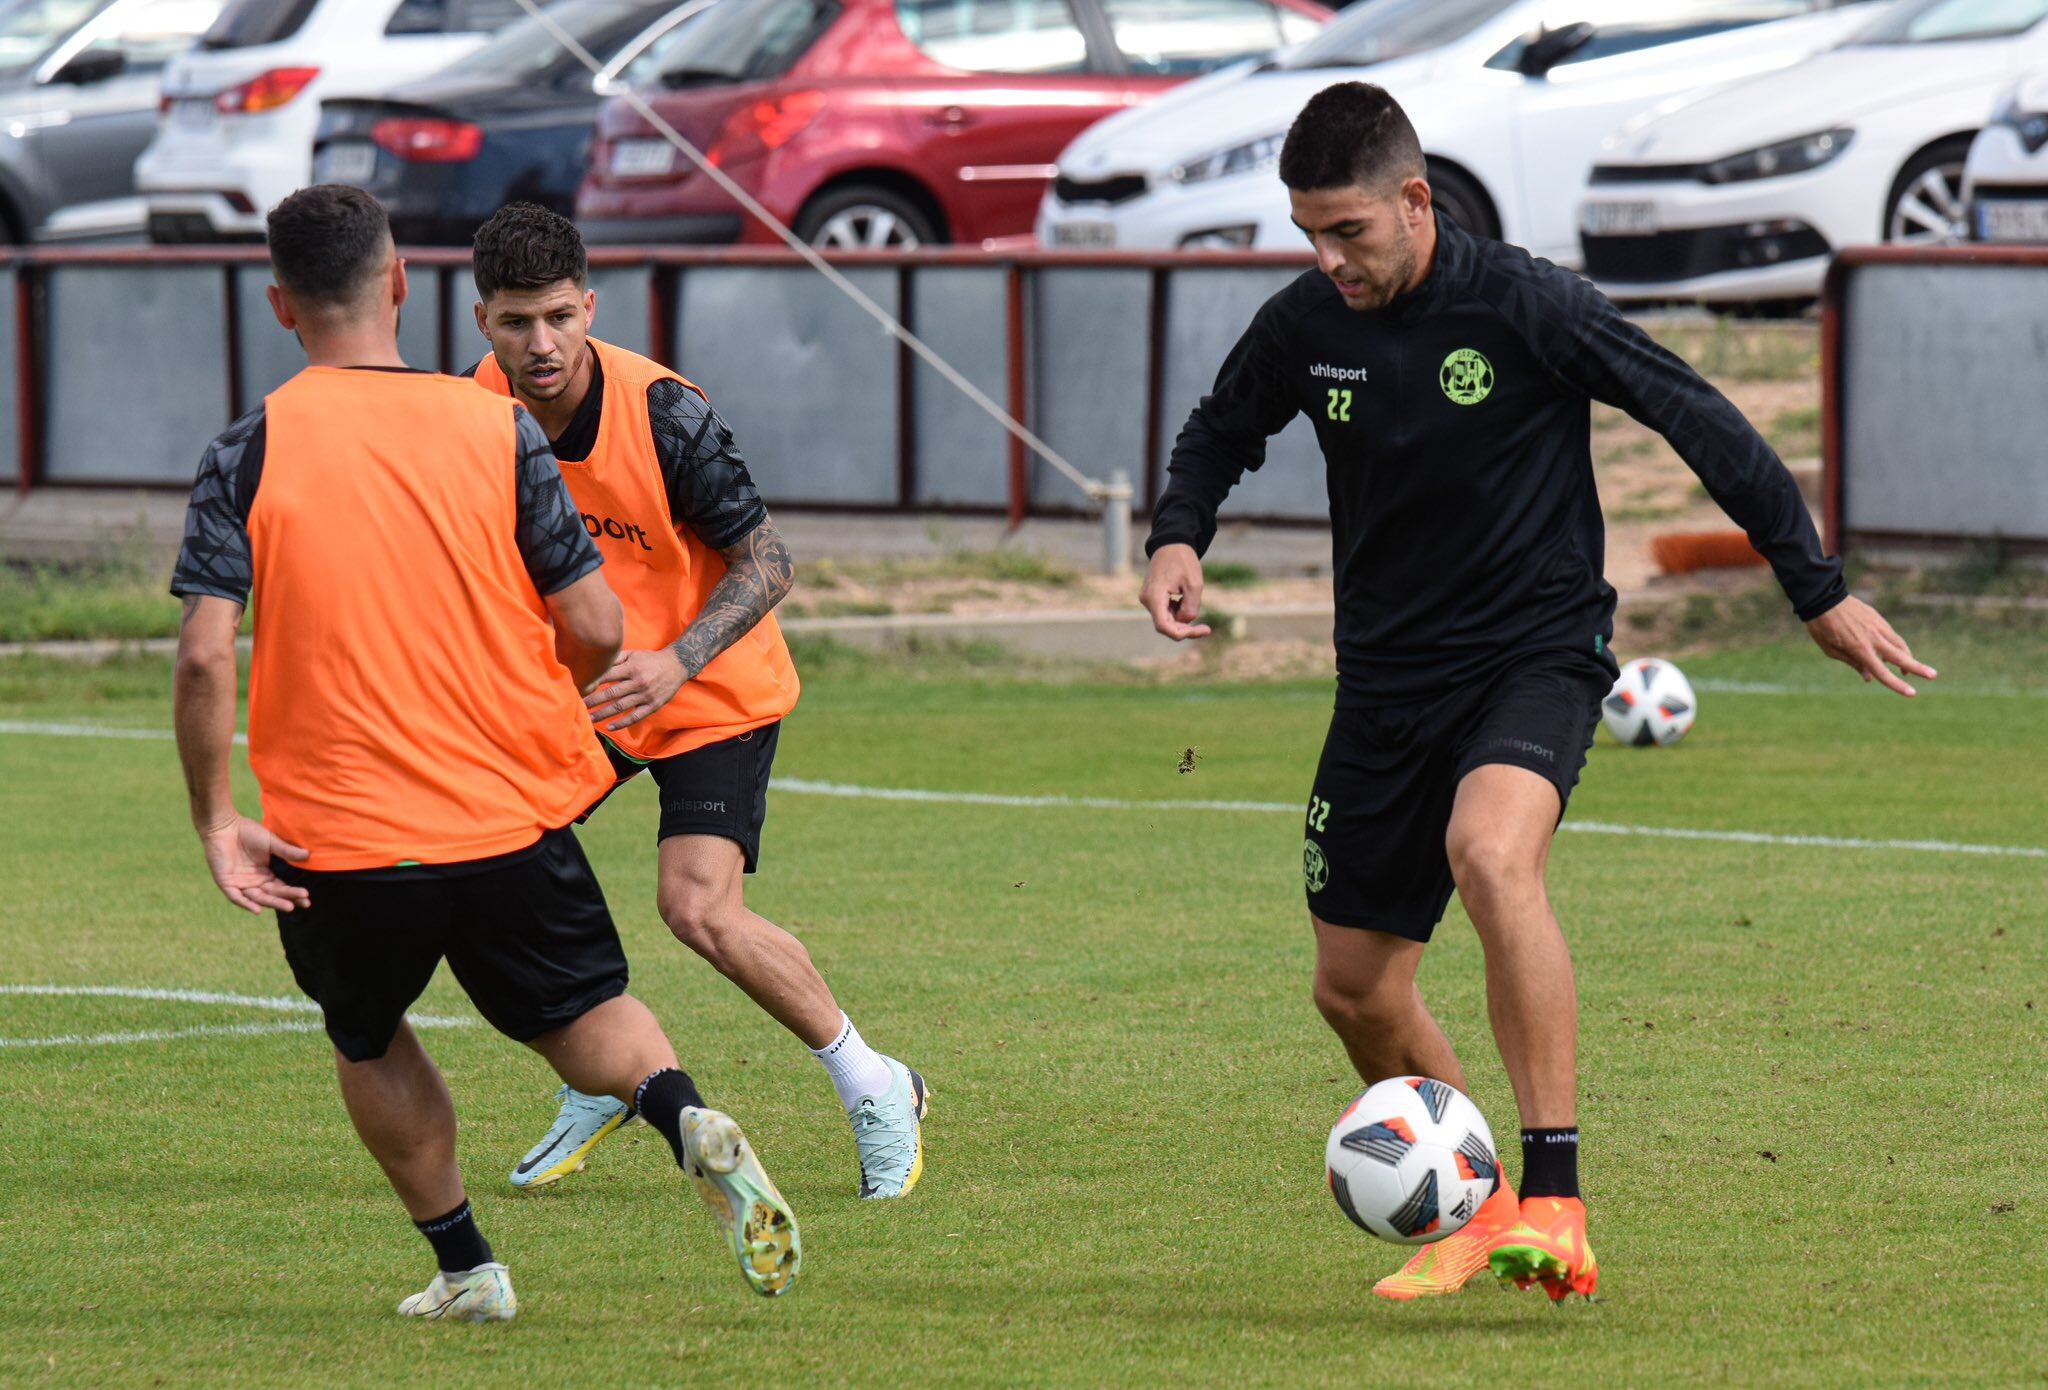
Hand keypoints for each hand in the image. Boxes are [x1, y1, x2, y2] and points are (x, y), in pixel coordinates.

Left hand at [198, 814, 309, 914]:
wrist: (224, 826)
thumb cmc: (247, 832)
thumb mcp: (271, 843)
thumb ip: (287, 851)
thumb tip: (308, 855)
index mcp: (264, 874)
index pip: (280, 888)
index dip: (293, 893)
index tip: (307, 898)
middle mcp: (253, 882)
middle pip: (272, 895)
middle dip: (287, 899)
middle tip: (304, 903)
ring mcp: (240, 884)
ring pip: (257, 898)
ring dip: (273, 903)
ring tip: (289, 906)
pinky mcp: (226, 883)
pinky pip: (236, 897)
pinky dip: (246, 904)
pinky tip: (257, 910)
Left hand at [586, 648, 687, 730]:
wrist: (677, 665)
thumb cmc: (650, 659)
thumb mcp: (634, 654)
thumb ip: (615, 658)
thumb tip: (594, 662)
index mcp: (632, 668)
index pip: (607, 676)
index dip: (592, 682)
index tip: (578, 688)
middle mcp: (638, 682)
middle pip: (611, 693)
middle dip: (593, 701)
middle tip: (578, 706)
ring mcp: (646, 696)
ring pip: (620, 706)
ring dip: (603, 714)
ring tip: (588, 719)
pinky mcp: (653, 706)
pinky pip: (635, 717)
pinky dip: (622, 723)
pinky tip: (610, 727)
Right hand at [1140, 543, 1211, 640]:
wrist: (1171, 543)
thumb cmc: (1183, 561)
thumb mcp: (1194, 584)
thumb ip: (1191, 607)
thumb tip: (1186, 622)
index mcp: (1154, 597)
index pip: (1164, 626)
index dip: (1183, 634)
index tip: (1202, 630)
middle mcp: (1147, 600)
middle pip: (1166, 625)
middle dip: (1185, 628)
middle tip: (1205, 628)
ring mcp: (1148, 599)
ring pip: (1166, 619)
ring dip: (1182, 619)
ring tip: (1193, 600)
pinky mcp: (1152, 597)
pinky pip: (1165, 612)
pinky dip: (1177, 612)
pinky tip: (1185, 599)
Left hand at [1806, 596, 1935, 696]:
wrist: (1823, 598)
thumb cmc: (1822, 628)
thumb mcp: (1831, 650)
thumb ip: (1853, 663)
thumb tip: (1870, 678)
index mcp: (1860, 649)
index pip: (1882, 672)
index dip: (1897, 684)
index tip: (1912, 693)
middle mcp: (1873, 638)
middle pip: (1901, 656)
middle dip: (1918, 667)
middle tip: (1933, 675)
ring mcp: (1878, 626)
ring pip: (1899, 644)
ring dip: (1908, 657)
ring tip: (1910, 669)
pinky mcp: (1878, 618)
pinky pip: (1891, 635)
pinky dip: (1896, 645)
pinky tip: (1892, 652)